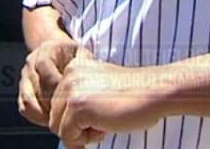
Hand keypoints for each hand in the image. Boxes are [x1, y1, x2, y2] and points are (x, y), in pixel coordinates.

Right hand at [17, 38, 78, 126]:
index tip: (73, 100)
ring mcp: (25, 77)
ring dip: (46, 114)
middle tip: (70, 114)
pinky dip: (39, 117)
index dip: (60, 90)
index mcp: (46, 51)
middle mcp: (32, 63)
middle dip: (55, 105)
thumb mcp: (82, 56)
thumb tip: (92, 86)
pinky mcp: (23, 91)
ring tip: (62, 118)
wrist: (61, 53)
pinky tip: (54, 118)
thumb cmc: (74, 57)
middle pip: (39, 90)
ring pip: (29, 102)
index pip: (47, 73)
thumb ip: (85, 67)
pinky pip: (25, 108)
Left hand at [48, 49, 163, 147]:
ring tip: (105, 124)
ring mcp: (71, 91)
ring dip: (80, 134)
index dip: (76, 118)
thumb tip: (62, 127)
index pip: (58, 105)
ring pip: (58, 128)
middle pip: (54, 117)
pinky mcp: (77, 107)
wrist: (154, 91)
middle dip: (76, 127)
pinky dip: (84, 142)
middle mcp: (68, 76)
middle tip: (103, 122)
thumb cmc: (134, 94)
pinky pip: (67, 138)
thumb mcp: (98, 90)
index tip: (99, 114)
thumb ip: (79, 99)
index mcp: (73, 68)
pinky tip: (105, 128)